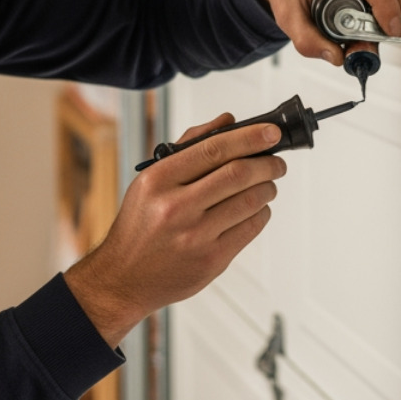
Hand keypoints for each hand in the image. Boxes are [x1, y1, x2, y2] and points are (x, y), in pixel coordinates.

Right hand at [64, 113, 286, 346]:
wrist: (124, 278)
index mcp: (158, 180)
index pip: (214, 149)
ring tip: (268, 184)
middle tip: (276, 161)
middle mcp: (175, 207)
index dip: (249, 138)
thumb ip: (190, 146)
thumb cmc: (140, 225)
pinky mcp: (211, 260)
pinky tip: (257, 208)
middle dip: (268, 163)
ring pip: (250, 201)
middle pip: (238, 174)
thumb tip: (228, 122)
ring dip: (268, 188)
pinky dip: (262, 213)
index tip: (270, 133)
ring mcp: (195, 236)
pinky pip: (251, 228)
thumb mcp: (151, 180)